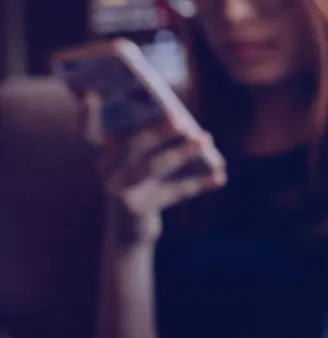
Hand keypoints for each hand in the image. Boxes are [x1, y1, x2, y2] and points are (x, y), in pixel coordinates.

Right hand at [84, 92, 225, 240]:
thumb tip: (185, 124)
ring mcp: (120, 191)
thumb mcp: (137, 165)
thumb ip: (149, 144)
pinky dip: (200, 183)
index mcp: (103, 154)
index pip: (90, 132)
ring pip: (155, 166)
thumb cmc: (139, 187)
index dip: (88, 116)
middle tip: (181, 121)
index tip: (91, 96)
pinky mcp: (139, 209)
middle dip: (158, 132)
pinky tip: (220, 177)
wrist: (128, 233)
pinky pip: (175, 192)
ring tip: (205, 140)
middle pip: (133, 145)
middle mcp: (107, 170)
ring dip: (182, 152)